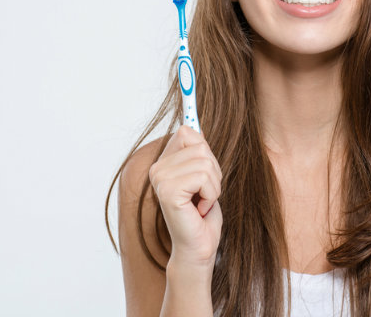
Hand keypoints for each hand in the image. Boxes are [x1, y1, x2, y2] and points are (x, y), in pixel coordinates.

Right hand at [148, 125, 222, 269]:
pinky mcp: (168, 191)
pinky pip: (204, 177)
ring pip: (205, 162)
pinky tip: (199, 209)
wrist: (198, 247)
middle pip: (200, 145)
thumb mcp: (204, 176)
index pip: (187, 132)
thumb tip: (195, 124)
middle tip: (204, 194)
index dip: (205, 151)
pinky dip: (211, 194)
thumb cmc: (203, 215)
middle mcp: (157, 168)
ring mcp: (160, 179)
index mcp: (163, 162)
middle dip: (213, 171)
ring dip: (214, 186)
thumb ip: (197, 152)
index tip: (205, 175)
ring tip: (202, 202)